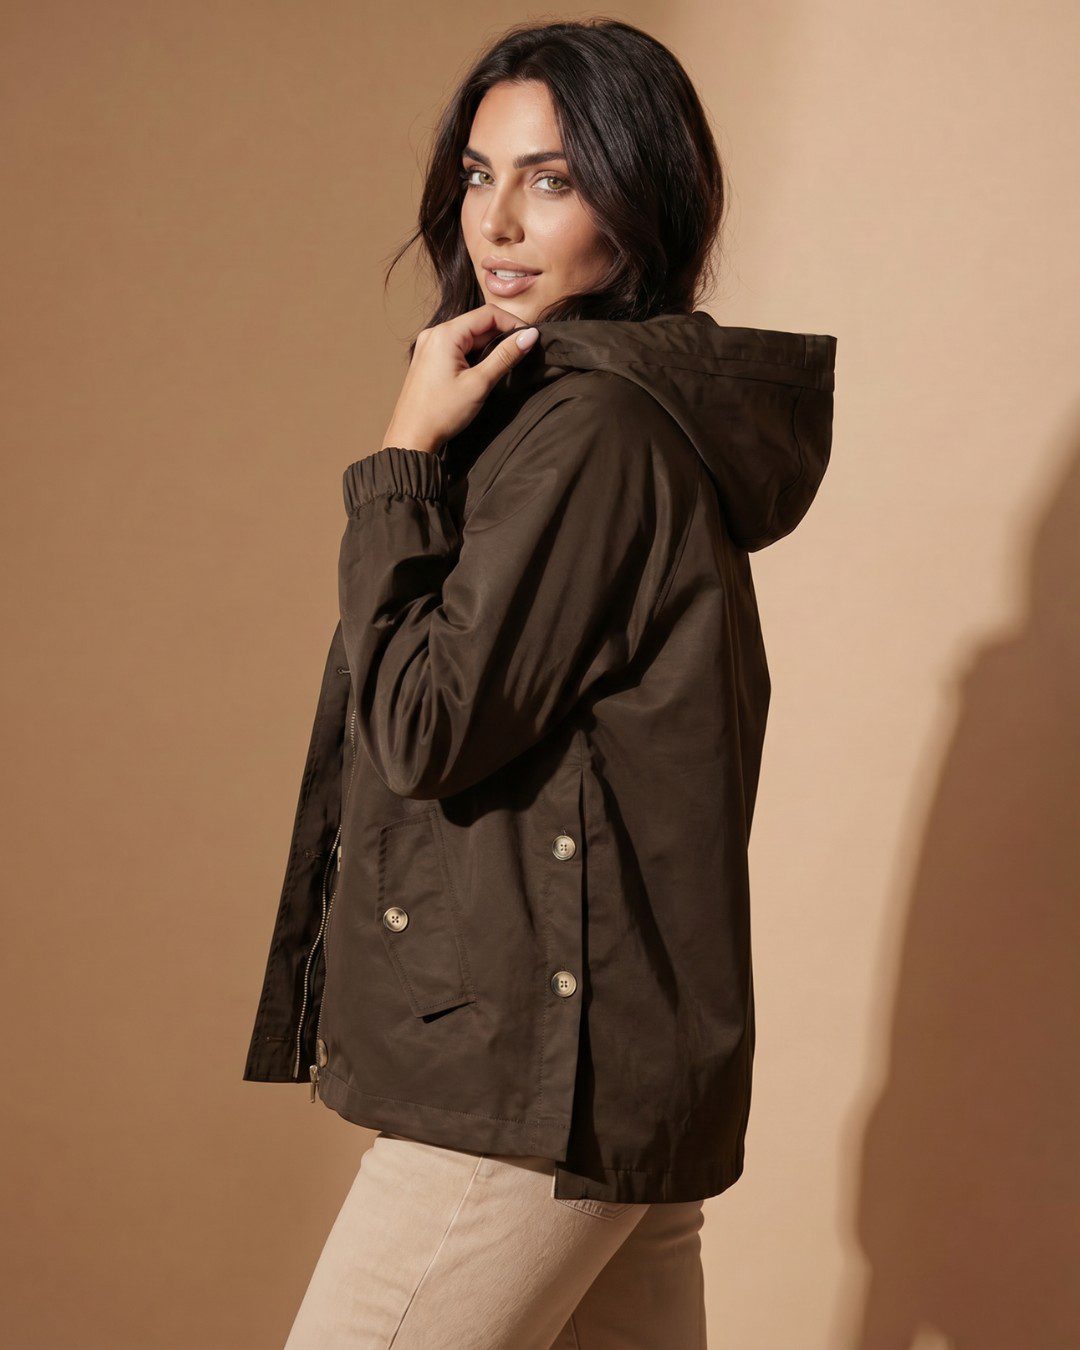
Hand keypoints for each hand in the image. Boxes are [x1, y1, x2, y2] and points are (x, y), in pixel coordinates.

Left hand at [378, 305, 539, 454]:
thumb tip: (530, 335)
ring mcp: (430, 346)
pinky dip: (475, 355)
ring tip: (505, 365)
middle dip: (502, 336)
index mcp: (445, 334)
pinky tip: (484, 372)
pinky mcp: (429, 359)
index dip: (513, 323)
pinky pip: (458, 348)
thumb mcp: (479, 383)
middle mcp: (434, 333)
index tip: (530, 339)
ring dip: (489, 347)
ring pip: (469, 337)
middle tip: (521, 354)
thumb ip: (505, 356)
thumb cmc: (441, 413)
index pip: (488, 314)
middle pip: (478, 324)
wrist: (411, 437)